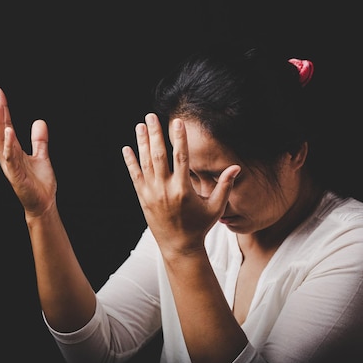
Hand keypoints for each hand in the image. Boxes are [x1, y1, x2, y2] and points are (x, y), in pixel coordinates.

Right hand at [0, 86, 56, 216]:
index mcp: (12, 149)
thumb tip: (39, 121)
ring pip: (0, 140)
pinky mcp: (15, 174)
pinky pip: (10, 157)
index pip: (4, 125)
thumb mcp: (41, 156)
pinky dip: (8, 144)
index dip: (0, 109)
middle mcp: (7, 155)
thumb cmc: (39, 183)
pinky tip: (8, 131)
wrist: (43, 204)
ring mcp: (9, 164)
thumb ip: (39, 140)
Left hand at [122, 114, 239, 255]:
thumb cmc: (199, 226)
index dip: (179, 139)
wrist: (179, 246)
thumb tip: (236, 167)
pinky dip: (131, 162)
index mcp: (184, 189)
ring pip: (145, 163)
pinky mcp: (143, 198)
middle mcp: (165, 189)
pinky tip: (126, 148)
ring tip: (140, 126)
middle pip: (159, 155)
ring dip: (142, 143)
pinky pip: (135, 176)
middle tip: (150, 117)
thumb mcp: (215, 207)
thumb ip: (224, 186)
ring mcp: (152, 193)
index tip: (177, 122)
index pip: (181, 158)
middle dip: (155, 134)